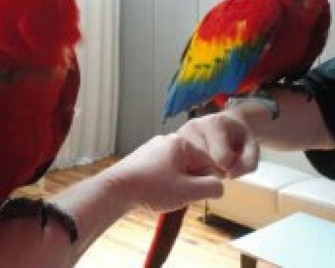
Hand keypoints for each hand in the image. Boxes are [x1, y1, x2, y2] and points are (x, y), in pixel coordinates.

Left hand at [101, 114, 258, 213]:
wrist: (115, 189)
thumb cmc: (151, 188)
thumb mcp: (188, 191)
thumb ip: (211, 188)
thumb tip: (219, 186)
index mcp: (181, 142)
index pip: (208, 161)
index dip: (207, 181)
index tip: (195, 194)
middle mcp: (166, 140)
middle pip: (192, 164)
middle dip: (191, 182)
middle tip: (178, 195)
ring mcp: (153, 148)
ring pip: (177, 168)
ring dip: (177, 184)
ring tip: (164, 195)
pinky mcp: (142, 158)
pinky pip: (163, 170)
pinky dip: (164, 182)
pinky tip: (155, 192)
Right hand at [177, 113, 258, 178]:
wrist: (224, 125)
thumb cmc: (237, 137)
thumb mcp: (252, 147)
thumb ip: (248, 163)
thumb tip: (230, 175)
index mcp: (214, 123)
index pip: (221, 158)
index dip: (229, 166)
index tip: (230, 160)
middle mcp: (193, 126)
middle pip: (203, 162)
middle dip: (213, 169)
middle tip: (219, 162)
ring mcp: (179, 134)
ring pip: (189, 166)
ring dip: (200, 171)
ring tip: (208, 162)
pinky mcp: (170, 144)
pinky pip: (179, 166)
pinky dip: (189, 170)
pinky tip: (196, 165)